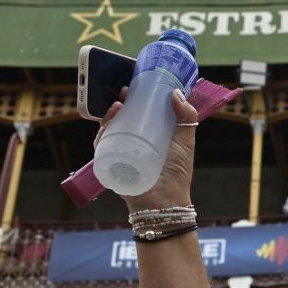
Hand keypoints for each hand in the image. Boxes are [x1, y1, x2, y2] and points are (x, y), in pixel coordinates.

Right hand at [98, 86, 198, 211]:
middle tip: (124, 91)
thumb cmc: (177, 173)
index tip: (136, 86)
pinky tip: (108, 124)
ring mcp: (120, 153)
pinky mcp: (111, 164)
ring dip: (108, 116)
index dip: (135, 99)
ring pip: (109, 130)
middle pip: (121, 120)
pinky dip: (101, 134)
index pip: (139, 114)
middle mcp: (133, 143)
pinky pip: (101, 147)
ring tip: (117, 105)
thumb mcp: (185, 141)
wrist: (165, 200)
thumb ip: (186, 117)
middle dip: (119, 104)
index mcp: (149, 136)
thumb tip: (176, 93)